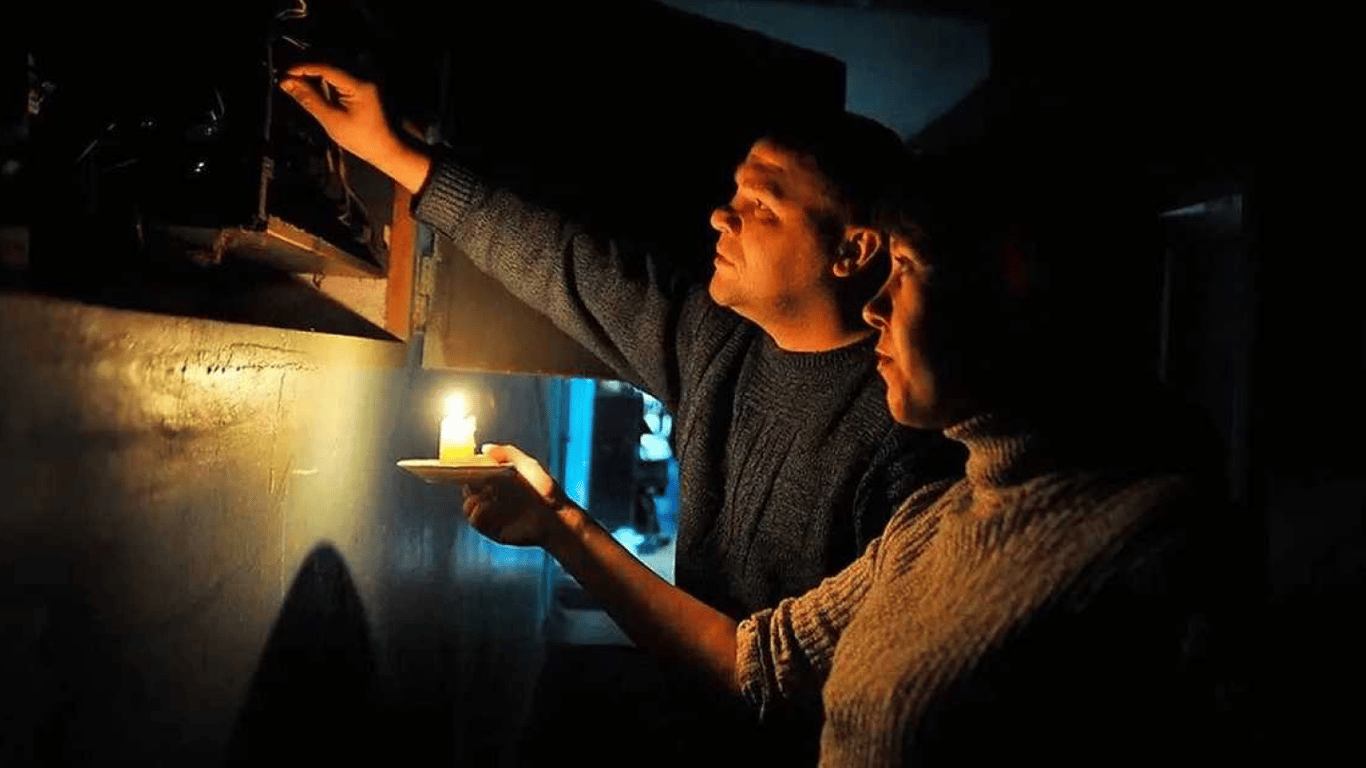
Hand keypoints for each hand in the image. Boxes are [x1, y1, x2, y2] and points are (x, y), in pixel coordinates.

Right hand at [277, 63, 430, 192]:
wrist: (388, 147)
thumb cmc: (363, 139)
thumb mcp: (332, 120)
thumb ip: (309, 99)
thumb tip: (287, 83)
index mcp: (359, 84)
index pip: (324, 66)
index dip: (301, 68)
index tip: (284, 75)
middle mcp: (365, 74)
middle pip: (328, 58)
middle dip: (305, 66)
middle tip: (287, 78)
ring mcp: (366, 76)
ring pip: (333, 61)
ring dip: (314, 68)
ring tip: (296, 81)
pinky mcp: (364, 80)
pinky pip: (341, 69)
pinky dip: (325, 73)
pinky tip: (313, 83)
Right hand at [461, 444, 571, 546]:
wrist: (555, 516)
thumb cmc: (545, 490)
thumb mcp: (527, 465)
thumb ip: (507, 453)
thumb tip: (483, 448)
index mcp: (497, 481)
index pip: (474, 472)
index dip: (465, 467)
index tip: (461, 461)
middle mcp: (491, 497)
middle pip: (468, 488)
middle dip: (466, 481)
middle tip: (470, 475)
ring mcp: (491, 514)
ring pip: (468, 504)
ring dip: (473, 497)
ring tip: (488, 492)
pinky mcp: (492, 529)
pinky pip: (475, 519)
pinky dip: (478, 511)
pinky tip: (488, 505)